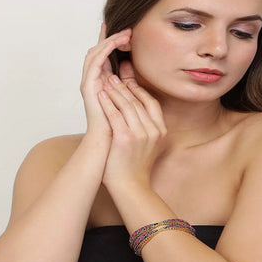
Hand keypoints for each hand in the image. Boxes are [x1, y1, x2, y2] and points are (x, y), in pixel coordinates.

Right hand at [80, 23, 130, 140]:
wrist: (108, 140)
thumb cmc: (118, 122)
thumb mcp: (125, 97)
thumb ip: (125, 81)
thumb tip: (129, 66)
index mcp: (102, 81)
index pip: (105, 56)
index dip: (112, 41)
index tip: (123, 29)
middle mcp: (93, 79)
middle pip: (98, 51)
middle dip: (112, 37)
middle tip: (127, 28)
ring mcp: (89, 82)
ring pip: (96, 53)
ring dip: (110, 41)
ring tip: (125, 34)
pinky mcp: (88, 86)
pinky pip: (95, 63)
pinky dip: (104, 51)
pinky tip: (115, 43)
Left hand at [97, 60, 166, 187]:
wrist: (131, 186)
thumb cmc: (137, 166)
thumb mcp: (150, 145)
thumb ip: (148, 127)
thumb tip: (139, 111)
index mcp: (160, 130)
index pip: (151, 102)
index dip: (139, 89)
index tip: (129, 79)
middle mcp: (153, 129)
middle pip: (138, 101)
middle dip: (125, 86)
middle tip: (115, 75)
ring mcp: (140, 133)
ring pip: (126, 105)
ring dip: (115, 90)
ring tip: (107, 80)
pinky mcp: (125, 137)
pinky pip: (115, 114)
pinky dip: (107, 103)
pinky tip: (101, 94)